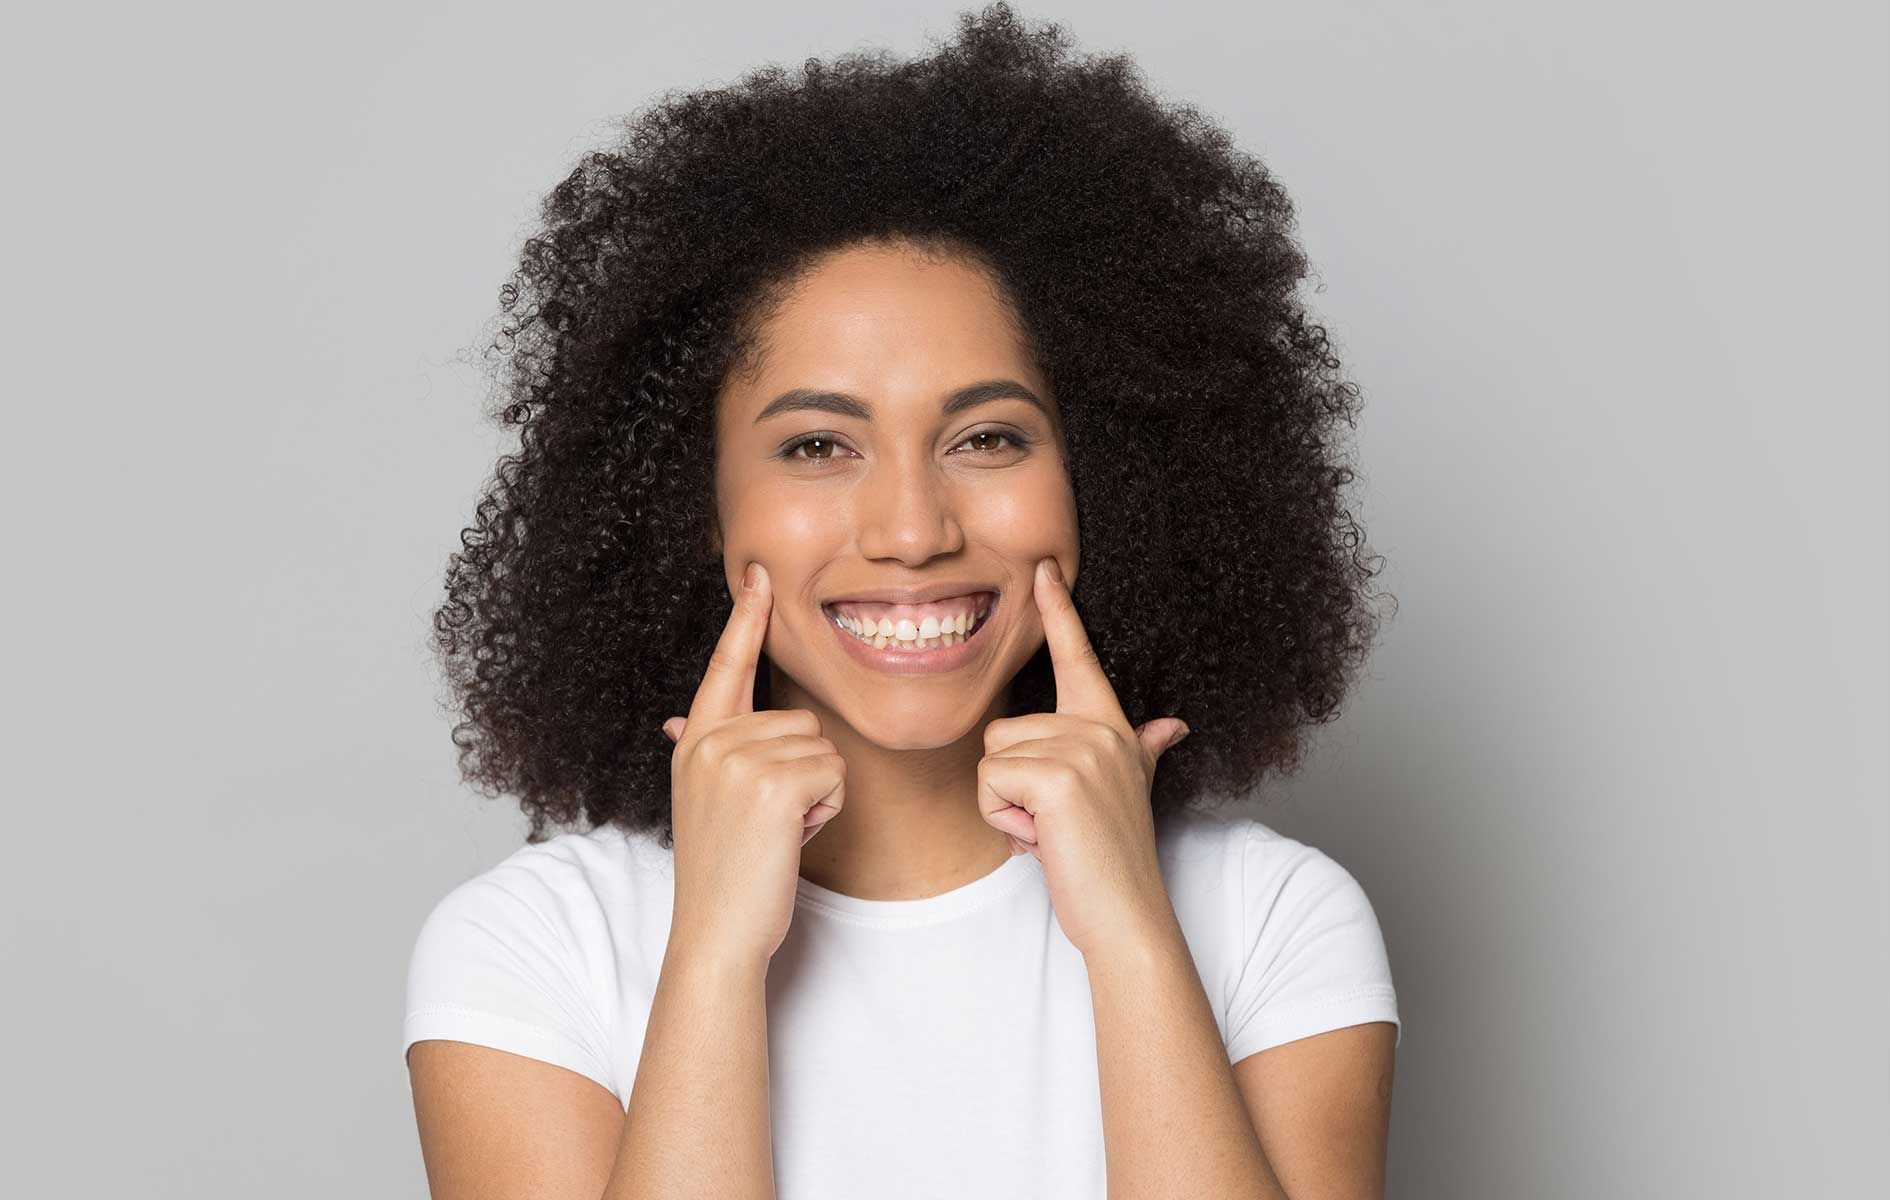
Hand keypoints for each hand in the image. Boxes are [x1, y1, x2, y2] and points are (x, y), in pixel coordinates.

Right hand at [661, 561, 845, 969]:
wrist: (717, 932)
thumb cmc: (724, 873)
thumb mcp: (702, 801)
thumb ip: (703, 752)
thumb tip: (676, 721)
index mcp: (695, 741)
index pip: (725, 665)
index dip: (745, 617)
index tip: (759, 570)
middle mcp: (710, 741)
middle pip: (800, 720)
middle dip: (804, 773)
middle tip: (768, 822)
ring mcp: (737, 760)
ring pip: (823, 747)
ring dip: (817, 793)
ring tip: (777, 831)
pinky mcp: (771, 784)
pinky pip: (833, 772)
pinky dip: (826, 809)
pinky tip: (792, 837)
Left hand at [977, 557, 1190, 958]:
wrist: (1127, 917)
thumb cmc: (1112, 861)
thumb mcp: (1129, 793)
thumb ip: (1145, 750)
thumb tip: (1173, 724)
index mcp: (1111, 727)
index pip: (1078, 656)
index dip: (1059, 610)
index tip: (1044, 567)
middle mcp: (1100, 730)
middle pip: (1001, 730)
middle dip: (1008, 786)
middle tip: (1053, 823)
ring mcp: (1083, 750)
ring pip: (990, 759)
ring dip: (1004, 806)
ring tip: (1050, 831)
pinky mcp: (1058, 778)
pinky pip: (990, 783)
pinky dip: (1003, 821)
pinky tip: (1042, 840)